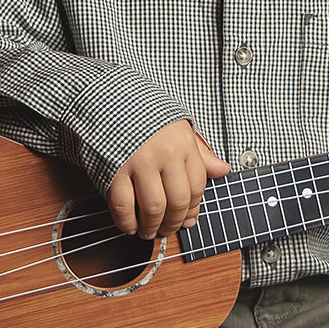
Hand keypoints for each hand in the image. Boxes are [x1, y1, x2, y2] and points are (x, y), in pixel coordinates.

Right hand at [107, 119, 232, 238]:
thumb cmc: (143, 112)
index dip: (193, 208)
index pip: (196, 187)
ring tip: (149, 230)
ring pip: (153, 208)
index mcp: (182, 143)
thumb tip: (222, 170)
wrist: (106, 97)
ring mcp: (138, 163)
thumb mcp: (177, 126)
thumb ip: (200, 152)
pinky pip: (122, 206)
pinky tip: (129, 224)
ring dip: (152, 226)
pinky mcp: (113, 169)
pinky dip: (126, 222)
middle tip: (168, 229)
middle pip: (177, 202)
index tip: (188, 218)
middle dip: (174, 222)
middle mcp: (164, 154)